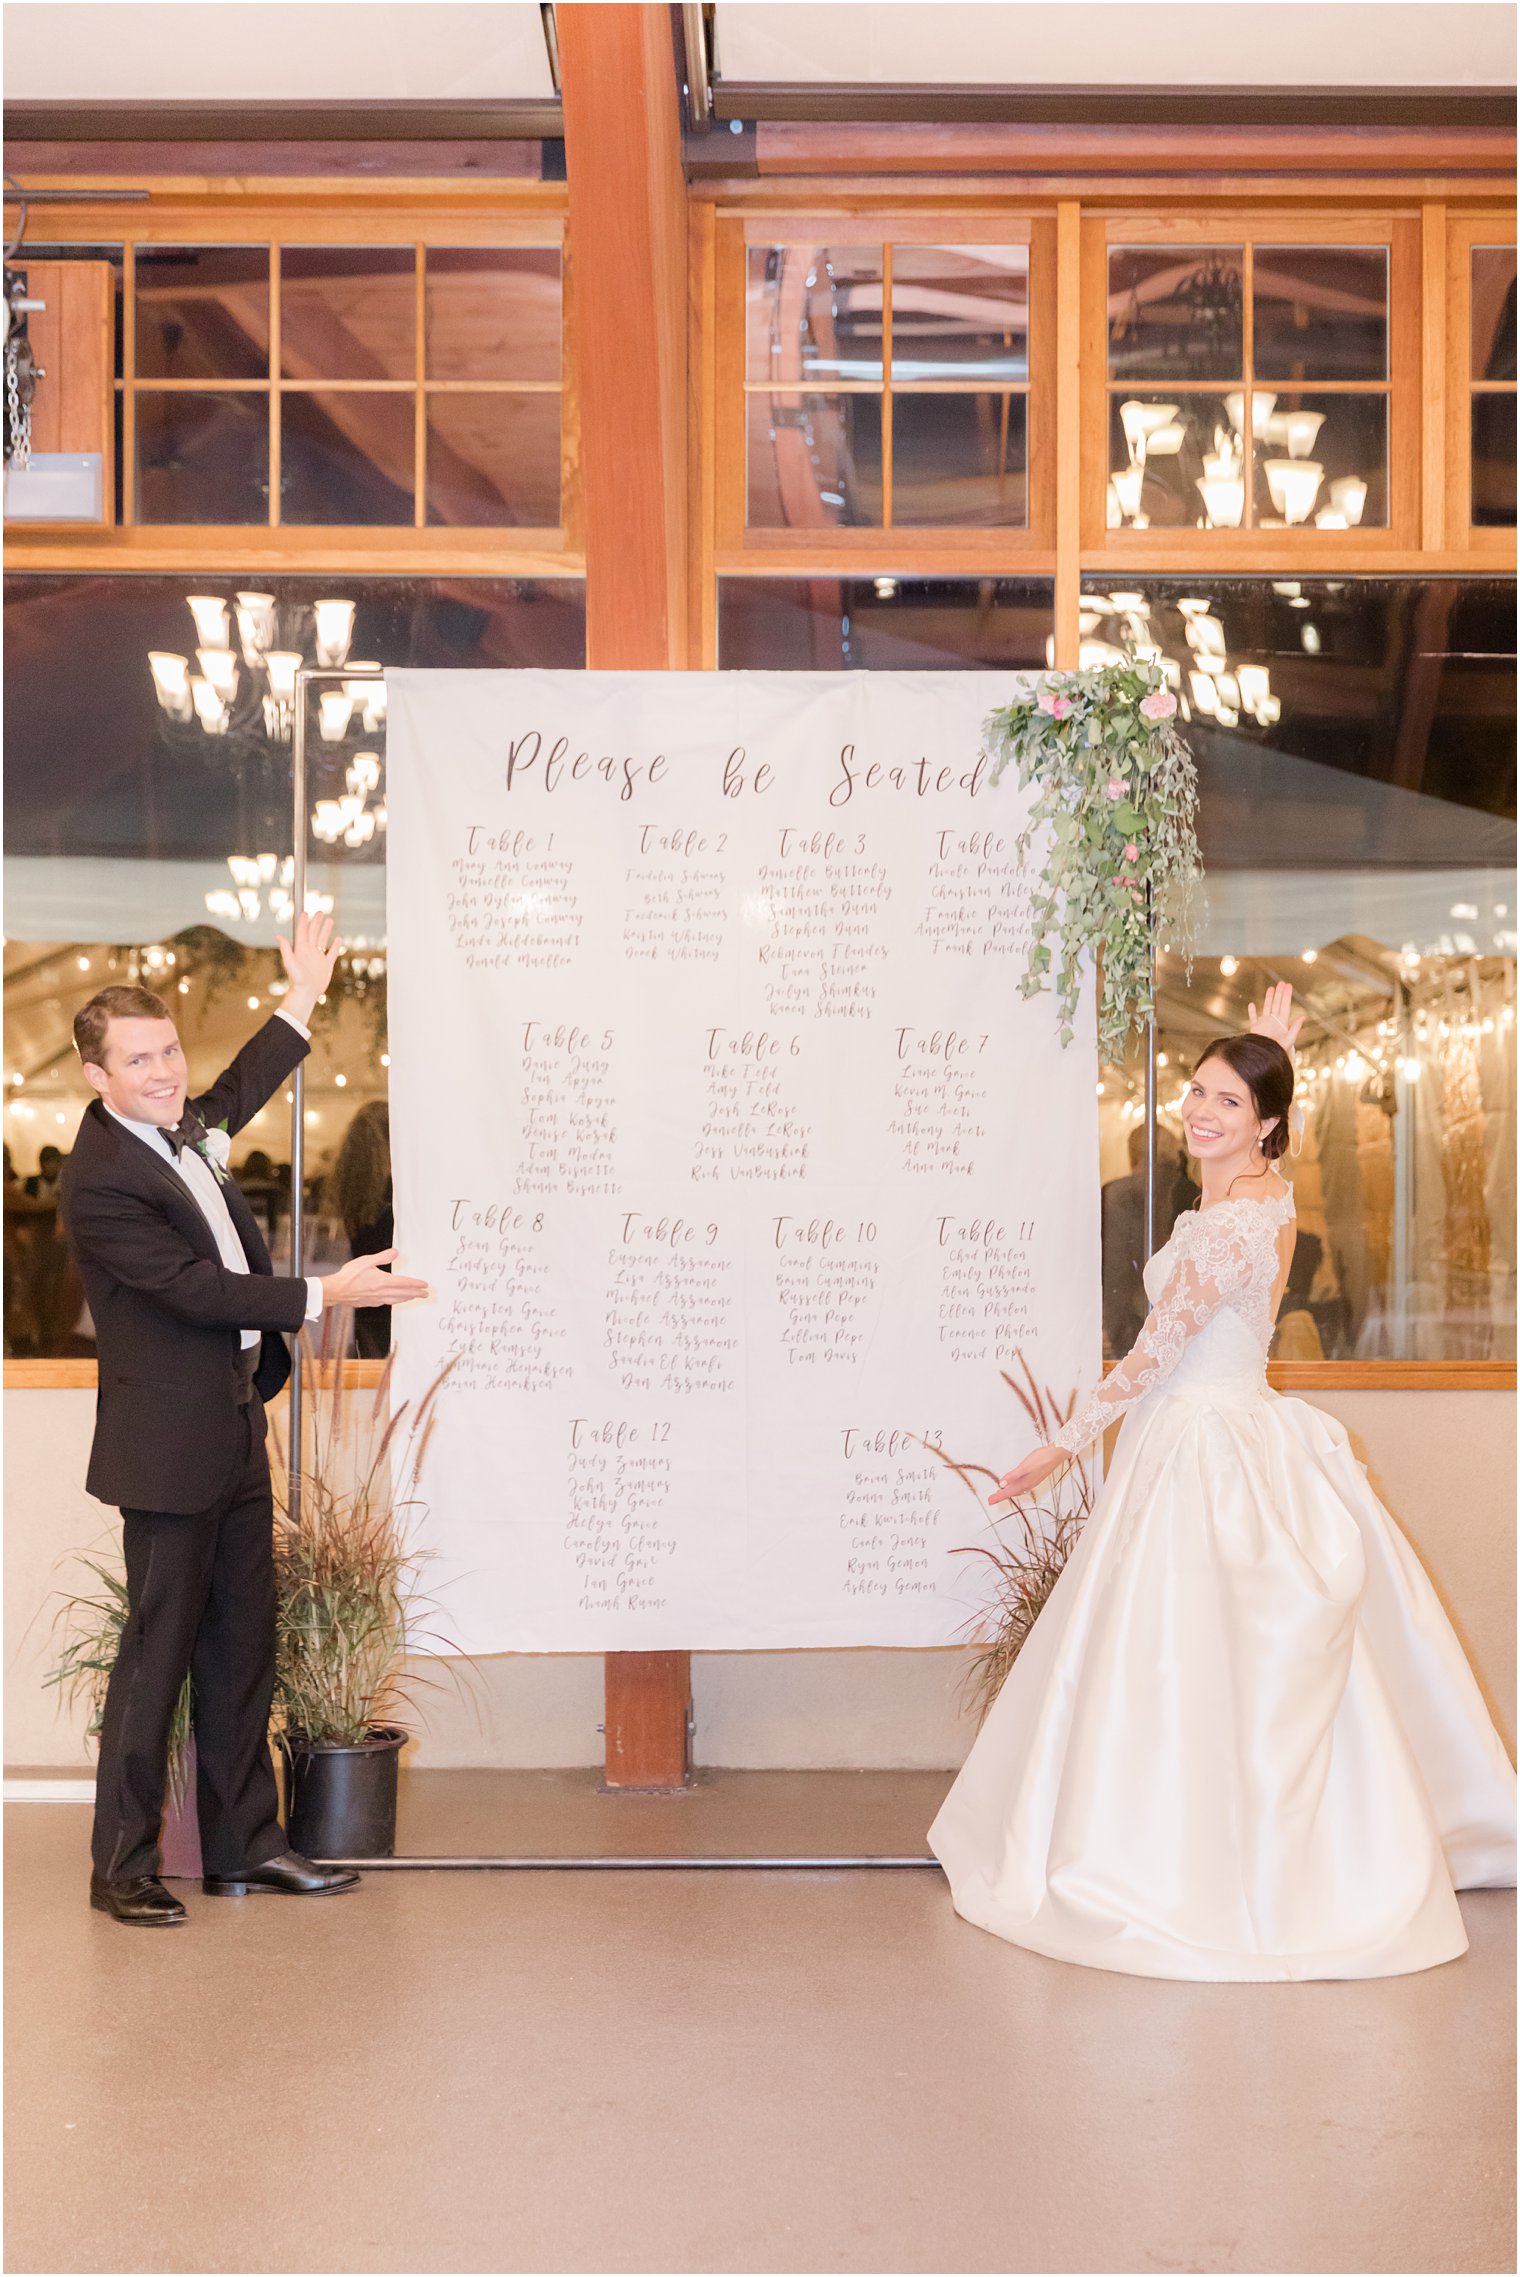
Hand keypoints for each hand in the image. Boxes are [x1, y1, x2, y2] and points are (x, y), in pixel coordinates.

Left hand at [277, 909, 341, 1026]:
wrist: (306, 993)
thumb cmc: (297, 980)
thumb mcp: (290, 963)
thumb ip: (286, 949)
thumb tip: (278, 936)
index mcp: (301, 949)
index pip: (303, 932)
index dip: (304, 922)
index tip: (305, 912)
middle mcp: (310, 951)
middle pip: (314, 933)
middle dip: (316, 922)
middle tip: (320, 912)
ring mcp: (319, 958)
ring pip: (323, 940)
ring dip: (326, 930)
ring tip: (329, 920)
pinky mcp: (326, 965)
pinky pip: (332, 953)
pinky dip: (336, 946)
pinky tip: (338, 939)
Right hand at [321, 1248, 429, 1308]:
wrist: (337, 1290)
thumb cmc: (349, 1276)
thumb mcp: (367, 1261)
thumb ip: (383, 1257)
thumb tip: (396, 1252)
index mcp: (383, 1281)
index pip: (405, 1283)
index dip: (416, 1284)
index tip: (425, 1285)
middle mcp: (382, 1292)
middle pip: (404, 1294)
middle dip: (416, 1294)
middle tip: (425, 1295)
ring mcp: (376, 1299)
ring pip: (396, 1300)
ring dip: (406, 1299)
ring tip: (412, 1298)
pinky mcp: (370, 1303)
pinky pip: (386, 1303)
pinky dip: (394, 1301)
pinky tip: (393, 1301)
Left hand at [989, 1446, 1066, 1505]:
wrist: (1057, 1455)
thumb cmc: (1041, 1459)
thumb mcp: (1024, 1467)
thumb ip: (1012, 1476)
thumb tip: (1001, 1485)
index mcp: (1024, 1484)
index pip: (1007, 1492)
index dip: (998, 1497)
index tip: (989, 1501)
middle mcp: (1028, 1485)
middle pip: (1011, 1492)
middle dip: (1001, 1496)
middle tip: (992, 1499)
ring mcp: (1032, 1481)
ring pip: (1017, 1490)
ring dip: (1008, 1492)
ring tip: (1000, 1493)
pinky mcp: (1035, 1477)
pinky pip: (1022, 1486)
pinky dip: (1015, 1487)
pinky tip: (1014, 1484)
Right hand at [1247, 981, 1303, 1055]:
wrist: (1265, 1057)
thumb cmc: (1278, 1050)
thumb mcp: (1289, 1039)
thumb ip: (1295, 1027)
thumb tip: (1304, 1016)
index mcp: (1282, 1022)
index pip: (1285, 1005)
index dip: (1287, 995)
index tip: (1288, 986)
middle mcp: (1274, 1021)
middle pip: (1277, 1004)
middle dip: (1279, 993)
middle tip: (1281, 982)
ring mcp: (1264, 1024)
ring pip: (1267, 1007)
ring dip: (1268, 998)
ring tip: (1271, 988)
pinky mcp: (1255, 1029)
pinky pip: (1253, 1018)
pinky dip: (1252, 1012)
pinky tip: (1252, 1004)